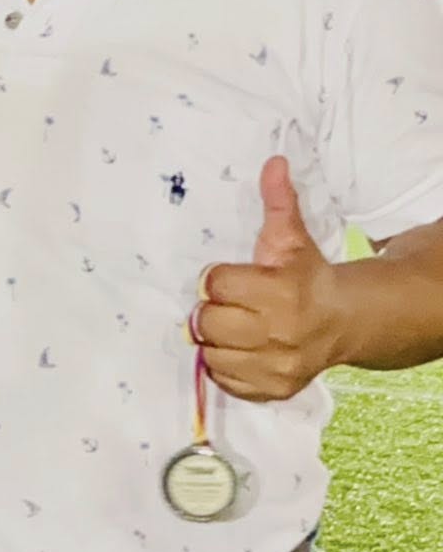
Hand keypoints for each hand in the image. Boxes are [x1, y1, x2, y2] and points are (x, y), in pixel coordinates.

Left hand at [193, 156, 345, 400]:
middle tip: (230, 305)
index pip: (214, 284)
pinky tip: (240, 350)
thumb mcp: (293, 238)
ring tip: (234, 327)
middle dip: (212, 310)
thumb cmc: (307, 275)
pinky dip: (227, 367)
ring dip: (216, 341)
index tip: (229, 278)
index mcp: (281, 291)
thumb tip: (273, 162)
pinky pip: (226, 382)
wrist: (344, 321)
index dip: (217, 279)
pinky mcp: (273, 389)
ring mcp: (276, 366)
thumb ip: (278, 202)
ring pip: (212, 355)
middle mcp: (279, 333)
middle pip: (207, 323)